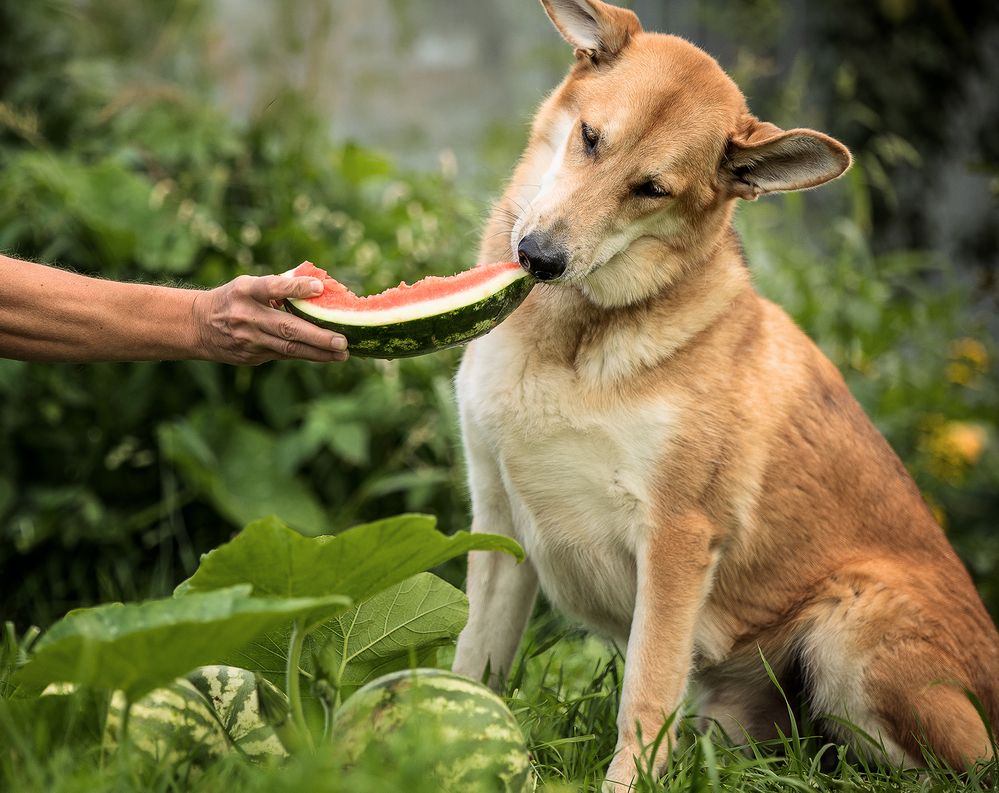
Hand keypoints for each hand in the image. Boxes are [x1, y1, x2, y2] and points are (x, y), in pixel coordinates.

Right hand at [192, 274, 348, 364]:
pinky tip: (326, 356)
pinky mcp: (252, 357)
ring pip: (288, 348)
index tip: (319, 287)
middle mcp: (247, 316)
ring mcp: (249, 340)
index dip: (295, 287)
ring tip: (342, 354)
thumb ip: (278, 286)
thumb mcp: (247, 284)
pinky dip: (307, 355)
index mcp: (245, 291)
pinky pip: (284, 356)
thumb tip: (318, 287)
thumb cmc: (233, 299)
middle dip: (317, 337)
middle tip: (342, 341)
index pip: (272, 287)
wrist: (196, 326)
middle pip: (286, 328)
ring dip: (318, 353)